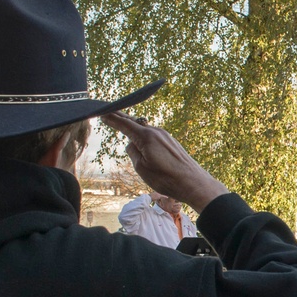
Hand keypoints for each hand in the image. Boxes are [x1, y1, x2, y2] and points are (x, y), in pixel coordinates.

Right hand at [101, 112, 227, 212]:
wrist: (193, 183)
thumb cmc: (166, 178)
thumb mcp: (142, 168)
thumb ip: (133, 152)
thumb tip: (132, 143)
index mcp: (146, 136)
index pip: (124, 124)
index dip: (112, 118)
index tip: (102, 113)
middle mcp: (156, 132)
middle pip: (134, 122)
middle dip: (121, 119)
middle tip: (109, 113)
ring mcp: (165, 136)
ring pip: (144, 131)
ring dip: (134, 130)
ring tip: (124, 126)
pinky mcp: (171, 142)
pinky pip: (153, 136)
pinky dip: (144, 137)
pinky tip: (141, 142)